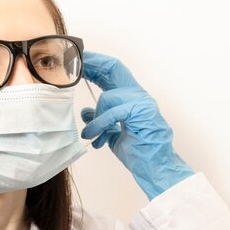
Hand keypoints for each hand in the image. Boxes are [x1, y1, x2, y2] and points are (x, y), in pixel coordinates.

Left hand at [80, 51, 193, 199]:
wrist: (156, 168)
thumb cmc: (138, 152)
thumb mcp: (111, 134)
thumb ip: (99, 120)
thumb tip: (84, 112)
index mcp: (132, 98)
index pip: (113, 72)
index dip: (96, 64)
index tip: (79, 60)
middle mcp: (139, 96)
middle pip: (114, 69)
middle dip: (92, 64)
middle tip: (73, 61)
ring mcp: (142, 102)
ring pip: (107, 96)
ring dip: (95, 117)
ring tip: (91, 135)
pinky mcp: (142, 112)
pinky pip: (112, 113)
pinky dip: (99, 125)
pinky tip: (94, 137)